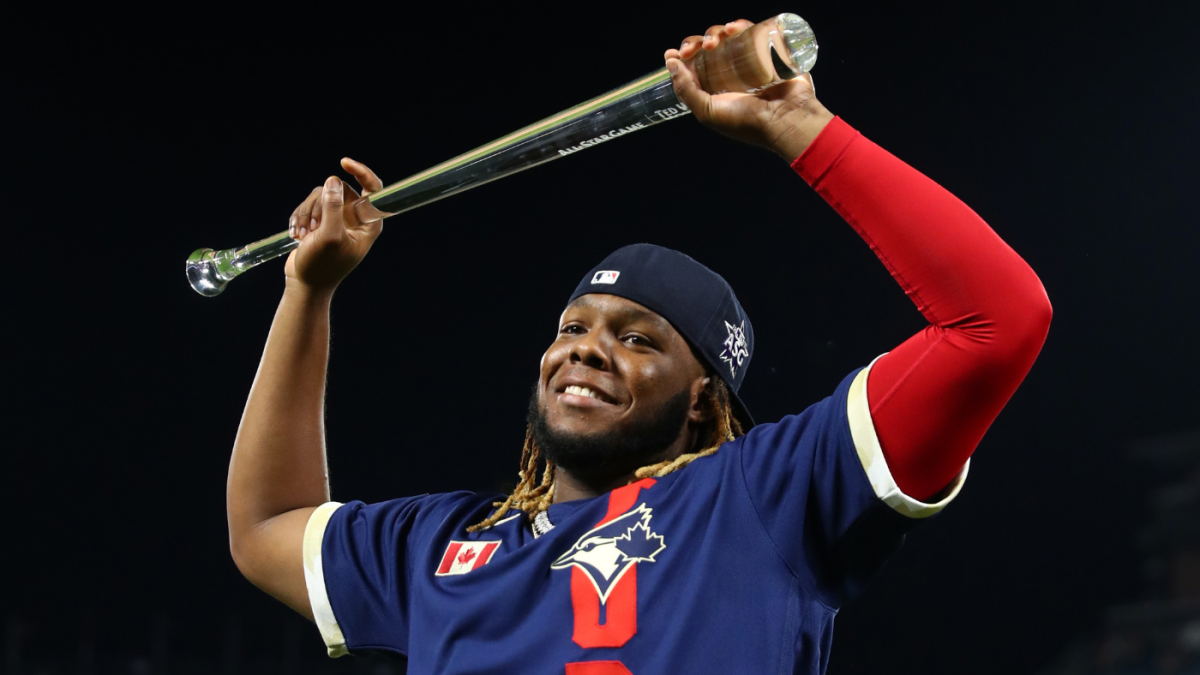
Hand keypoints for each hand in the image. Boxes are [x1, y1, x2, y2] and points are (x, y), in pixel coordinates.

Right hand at [283, 158, 383, 292]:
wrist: (305, 284)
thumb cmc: (322, 266)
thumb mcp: (329, 236)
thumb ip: (332, 207)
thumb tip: (333, 180)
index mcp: (368, 223)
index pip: (373, 189)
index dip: (362, 172)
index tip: (344, 162)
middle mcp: (355, 218)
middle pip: (338, 190)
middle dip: (319, 205)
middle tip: (313, 228)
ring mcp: (337, 219)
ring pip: (320, 195)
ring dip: (306, 213)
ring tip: (302, 235)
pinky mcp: (321, 221)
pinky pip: (309, 204)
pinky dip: (299, 217)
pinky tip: (296, 234)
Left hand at [663, 20, 833, 159]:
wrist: (786, 118)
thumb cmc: (747, 121)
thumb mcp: (708, 112)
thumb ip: (686, 91)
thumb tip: (670, 62)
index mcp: (714, 87)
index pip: (693, 64)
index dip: (684, 55)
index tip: (676, 53)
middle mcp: (730, 71)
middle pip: (708, 47)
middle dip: (697, 43)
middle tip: (700, 49)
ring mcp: (749, 59)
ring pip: (727, 36)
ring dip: (715, 32)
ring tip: (716, 41)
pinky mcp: (767, 49)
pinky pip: (751, 30)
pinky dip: (739, 25)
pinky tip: (733, 28)